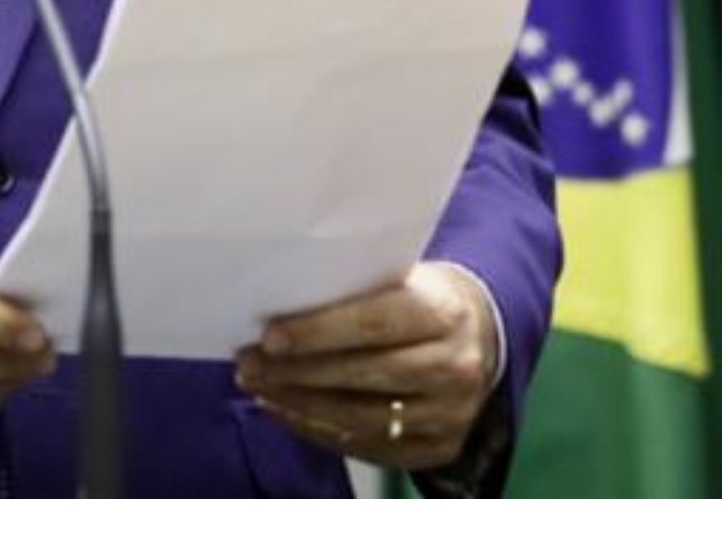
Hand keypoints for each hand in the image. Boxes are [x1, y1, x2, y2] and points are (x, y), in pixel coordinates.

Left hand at [237, 262, 496, 470]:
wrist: (478, 337)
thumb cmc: (416, 299)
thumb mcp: (397, 278)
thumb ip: (350, 290)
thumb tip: (272, 299)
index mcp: (444, 313)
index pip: (374, 323)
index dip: (318, 332)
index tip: (268, 337)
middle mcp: (457, 368)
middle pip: (365, 374)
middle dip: (297, 372)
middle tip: (248, 364)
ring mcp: (452, 414)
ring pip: (364, 417)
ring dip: (300, 404)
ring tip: (258, 386)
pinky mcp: (441, 447)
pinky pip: (371, 447)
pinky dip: (320, 431)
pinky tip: (285, 411)